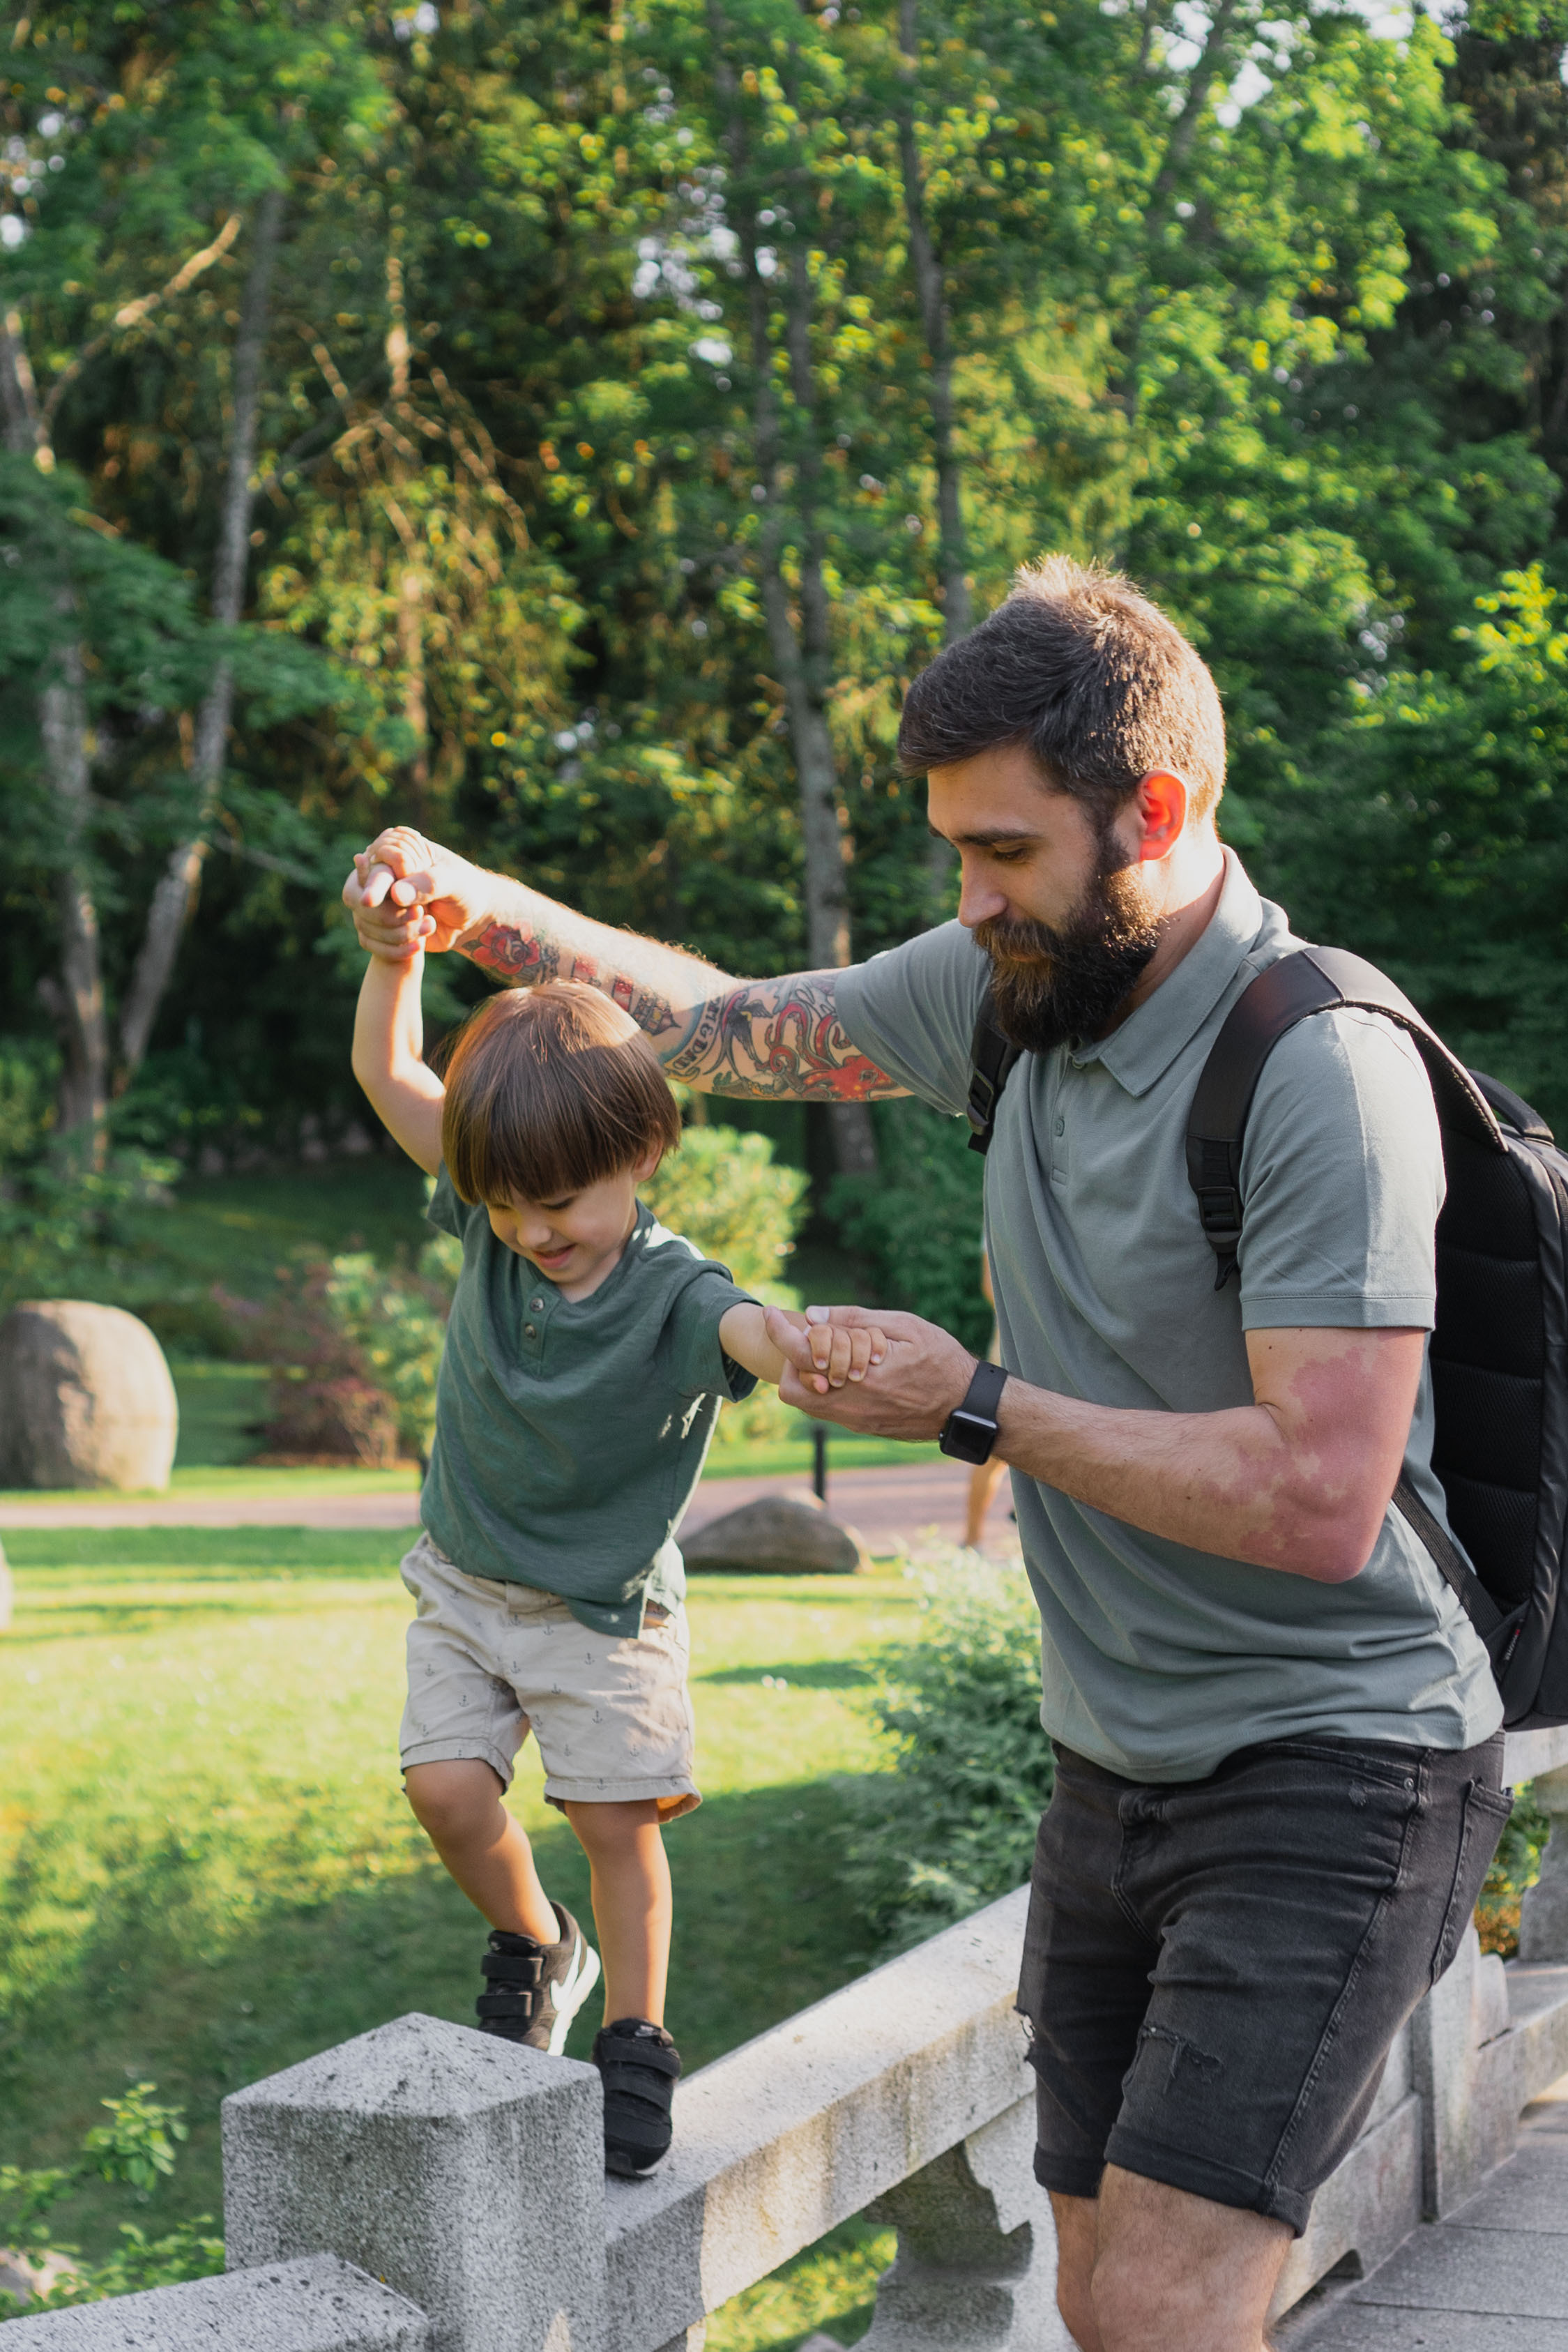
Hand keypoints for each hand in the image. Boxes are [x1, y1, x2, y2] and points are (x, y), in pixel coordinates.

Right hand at [342, 827, 487, 959]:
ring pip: (364, 921)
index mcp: (396, 853)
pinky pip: (371, 941)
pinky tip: (421, 945)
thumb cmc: (466, 891)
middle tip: (420, 914)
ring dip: (398, 931)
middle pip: (357, 895)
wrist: (473, 918)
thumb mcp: (454, 882)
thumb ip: (427, 884)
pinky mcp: (381, 927)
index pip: (374, 867)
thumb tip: (395, 894)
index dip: (372, 885)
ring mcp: (378, 902)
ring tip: (429, 924)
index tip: (369, 901)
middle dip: (388, 914)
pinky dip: (395, 949)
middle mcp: (381, 876)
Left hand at [762, 1303, 975, 1436]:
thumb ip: (855, 1319)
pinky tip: (849, 1368)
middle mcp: (852, 1404)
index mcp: (860, 1374)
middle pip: (790, 1388)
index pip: (800, 1355)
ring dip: (808, 1374)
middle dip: (790, 1360)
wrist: (966, 1407)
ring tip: (832, 1351)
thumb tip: (812, 1315)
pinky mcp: (864, 1427)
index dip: (778, 1331)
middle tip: (809, 1338)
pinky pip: (828, 1409)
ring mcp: (856, 1420)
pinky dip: (827, 1387)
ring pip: (807, 1402)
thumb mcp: (905, 1327)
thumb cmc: (942, 1360)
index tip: (770, 1312)